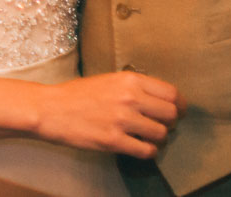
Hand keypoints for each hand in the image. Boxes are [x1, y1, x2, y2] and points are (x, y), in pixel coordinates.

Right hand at [33, 71, 181, 157]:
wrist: (51, 109)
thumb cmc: (77, 94)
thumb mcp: (109, 80)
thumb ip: (134, 87)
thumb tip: (159, 100)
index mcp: (130, 79)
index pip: (171, 93)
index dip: (179, 105)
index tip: (177, 111)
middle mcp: (130, 97)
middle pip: (171, 114)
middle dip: (170, 123)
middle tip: (161, 126)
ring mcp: (122, 119)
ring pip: (161, 134)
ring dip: (158, 139)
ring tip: (148, 138)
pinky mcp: (113, 140)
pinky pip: (146, 150)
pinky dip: (148, 152)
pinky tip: (139, 147)